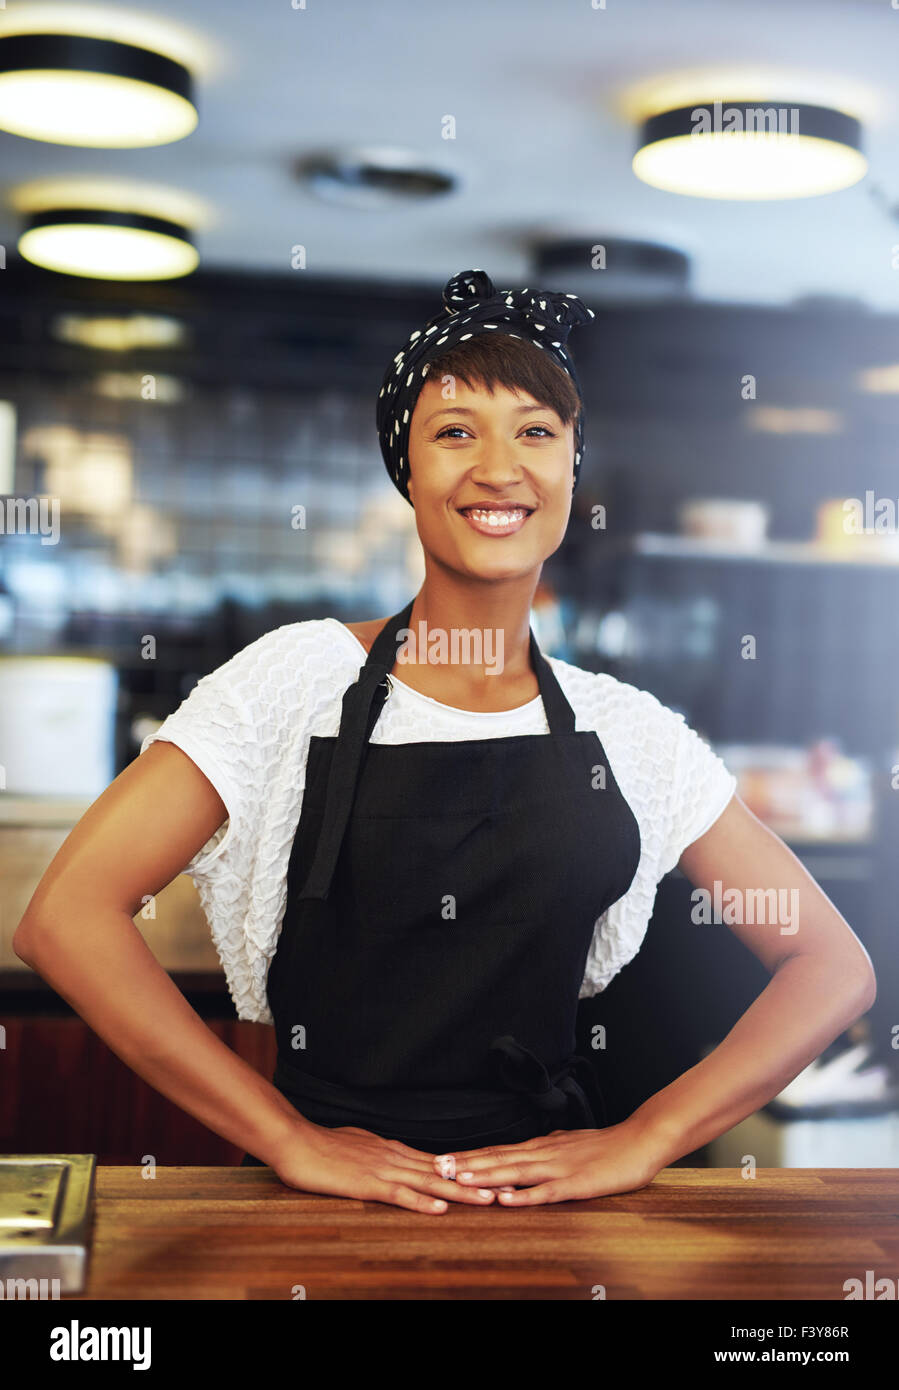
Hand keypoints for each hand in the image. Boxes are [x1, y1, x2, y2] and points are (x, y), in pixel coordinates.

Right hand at [268, 1120, 502, 1213]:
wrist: (295, 1140)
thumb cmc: (320, 1146)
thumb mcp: (356, 1146)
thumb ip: (377, 1155)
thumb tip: (390, 1160)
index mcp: (392, 1150)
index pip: (436, 1162)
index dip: (465, 1171)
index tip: (490, 1177)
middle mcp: (395, 1157)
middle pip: (442, 1170)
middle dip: (475, 1181)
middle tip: (504, 1188)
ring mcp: (383, 1169)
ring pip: (429, 1181)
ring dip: (460, 1192)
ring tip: (488, 1199)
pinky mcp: (367, 1183)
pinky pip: (400, 1194)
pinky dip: (422, 1201)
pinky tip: (440, 1208)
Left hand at [431, 1119, 667, 1204]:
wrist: (641, 1139)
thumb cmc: (608, 1146)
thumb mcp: (570, 1144)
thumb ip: (548, 1149)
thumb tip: (528, 1152)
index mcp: (542, 1147)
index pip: (498, 1151)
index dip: (470, 1156)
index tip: (443, 1159)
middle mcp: (544, 1154)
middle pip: (498, 1159)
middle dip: (466, 1164)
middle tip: (436, 1167)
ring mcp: (558, 1168)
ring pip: (515, 1172)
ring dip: (485, 1176)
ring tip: (458, 1178)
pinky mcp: (576, 1184)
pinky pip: (545, 1192)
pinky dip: (523, 1196)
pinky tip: (505, 1199)